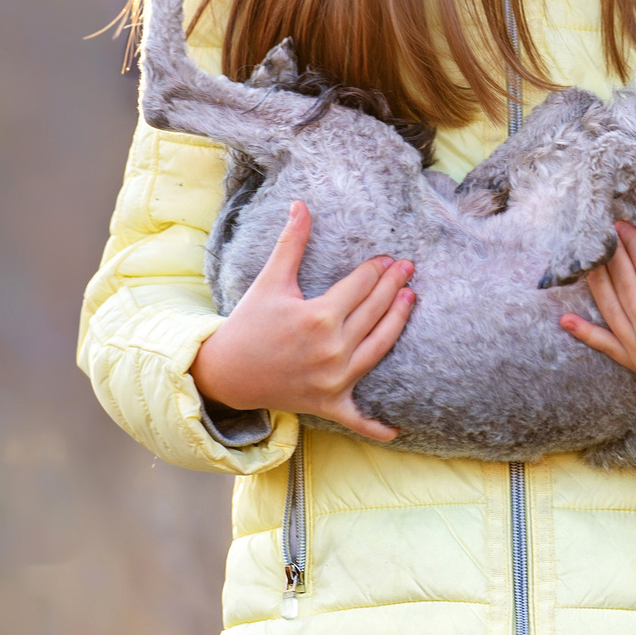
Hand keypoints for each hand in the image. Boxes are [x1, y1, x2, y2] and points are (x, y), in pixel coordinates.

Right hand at [190, 202, 414, 442]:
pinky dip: (377, 428)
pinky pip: (359, 419)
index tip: (388, 258)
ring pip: (380, 348)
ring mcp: (334, 379)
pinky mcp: (329, 404)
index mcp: (320, 317)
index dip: (377, 269)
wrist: (225, 372)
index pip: (361, 286)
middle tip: (408, 270)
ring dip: (399, 323)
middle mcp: (333, 349)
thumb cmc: (249, 323)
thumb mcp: (270, 280)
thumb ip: (291, 242)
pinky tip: (399, 430)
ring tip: (410, 300)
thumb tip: (302, 204)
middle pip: (376, 311)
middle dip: (395, 287)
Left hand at [560, 223, 635, 420]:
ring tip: (585, 258)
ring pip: (609, 306)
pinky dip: (584, 333)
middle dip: (612, 253)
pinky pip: (605, 346)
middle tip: (601, 231)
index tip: (621, 223)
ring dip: (595, 280)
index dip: (632, 240)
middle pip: (623, 280)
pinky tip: (565, 319)